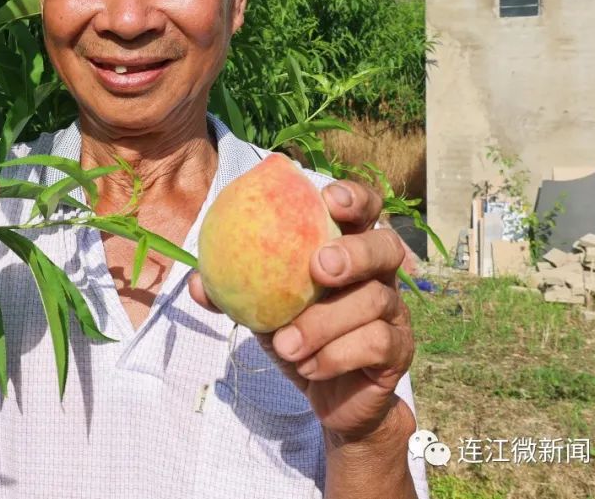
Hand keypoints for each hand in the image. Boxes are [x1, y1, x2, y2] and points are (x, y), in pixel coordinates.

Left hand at [188, 179, 413, 443]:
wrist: (329, 397)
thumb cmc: (296, 337)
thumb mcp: (261, 311)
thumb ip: (232, 291)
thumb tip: (196, 281)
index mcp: (348, 249)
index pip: (364, 210)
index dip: (354, 197)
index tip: (328, 199)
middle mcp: (379, 274)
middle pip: (385, 246)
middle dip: (355, 252)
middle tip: (320, 268)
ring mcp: (394, 311)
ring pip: (374, 301)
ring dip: (324, 323)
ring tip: (285, 344)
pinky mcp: (399, 350)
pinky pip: (374, 343)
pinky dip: (334, 355)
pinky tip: (308, 366)